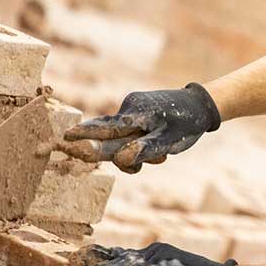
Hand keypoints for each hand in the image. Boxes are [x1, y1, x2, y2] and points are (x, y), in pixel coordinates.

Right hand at [62, 83, 220, 173]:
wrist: (200, 105)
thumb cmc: (186, 124)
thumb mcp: (169, 141)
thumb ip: (144, 150)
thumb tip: (121, 160)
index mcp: (136, 114)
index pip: (105, 128)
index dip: (84, 135)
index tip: (64, 138)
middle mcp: (129, 108)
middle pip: (108, 134)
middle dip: (106, 150)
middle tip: (76, 150)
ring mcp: (132, 108)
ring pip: (121, 137)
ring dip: (135, 152)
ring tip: (162, 156)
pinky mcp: (137, 112)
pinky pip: (129, 133)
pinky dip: (139, 144)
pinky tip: (159, 150)